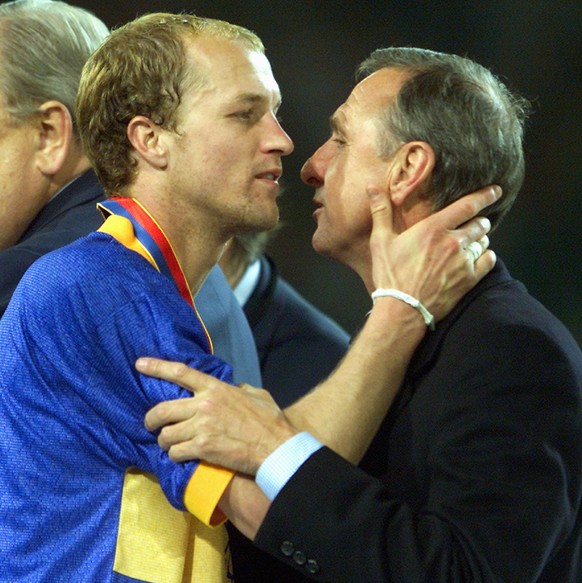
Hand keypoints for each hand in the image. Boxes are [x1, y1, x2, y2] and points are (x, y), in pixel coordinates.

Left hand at [137, 358, 296, 474]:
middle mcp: (204, 404)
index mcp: (216, 388)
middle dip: (151, 419)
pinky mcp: (202, 448)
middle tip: (151, 425)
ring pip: (165, 434)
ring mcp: (201, 427)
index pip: (180, 373)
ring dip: (165, 442)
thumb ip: (241, 389)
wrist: (275, 446)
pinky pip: (175, 452)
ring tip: (171, 445)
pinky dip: (175, 456)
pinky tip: (182, 457)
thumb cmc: (269, 420)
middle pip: (162, 409)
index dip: (157, 367)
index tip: (139, 364)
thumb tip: (236, 389)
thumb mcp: (257, 394)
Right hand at [368, 185, 499, 321]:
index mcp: (434, 228)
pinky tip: (479, 258)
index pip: (468, 205)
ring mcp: (464, 261)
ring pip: (484, 242)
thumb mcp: (380, 241)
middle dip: (479, 221)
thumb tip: (372, 187)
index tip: (495, 191)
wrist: (402, 309)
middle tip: (475, 223)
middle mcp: (453, 242)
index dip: (484, 196)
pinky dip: (486, 256)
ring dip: (480, 239)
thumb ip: (381, 211)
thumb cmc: (390, 275)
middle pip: (480, 224)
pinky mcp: (469, 279)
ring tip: (473, 242)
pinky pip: (488, 261)